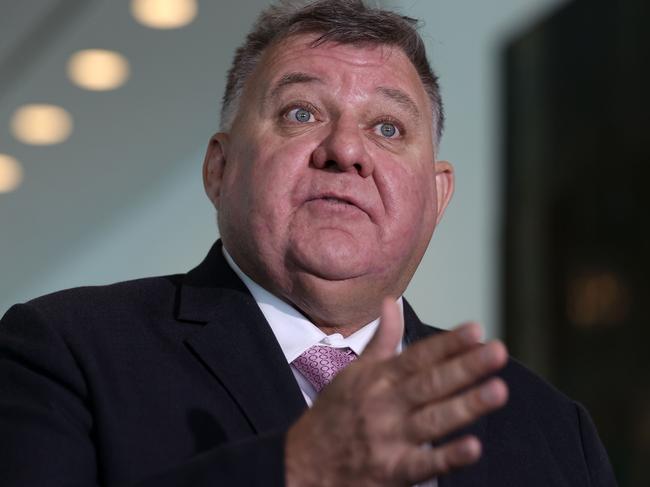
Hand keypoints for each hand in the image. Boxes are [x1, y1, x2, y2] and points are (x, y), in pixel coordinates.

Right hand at [285, 298, 508, 486]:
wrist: (303, 465)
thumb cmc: (333, 414)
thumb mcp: (353, 373)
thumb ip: (381, 340)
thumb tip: (390, 301)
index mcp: (377, 379)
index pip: (418, 356)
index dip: (447, 343)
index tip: (476, 329)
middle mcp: (384, 405)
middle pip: (430, 383)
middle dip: (465, 367)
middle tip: (497, 351)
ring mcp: (388, 439)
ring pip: (433, 419)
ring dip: (466, 405)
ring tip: (499, 390)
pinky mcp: (391, 472)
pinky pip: (423, 465)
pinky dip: (447, 457)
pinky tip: (473, 446)